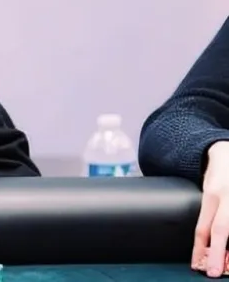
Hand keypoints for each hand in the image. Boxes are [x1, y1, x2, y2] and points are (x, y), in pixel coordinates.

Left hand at [196, 141, 228, 276]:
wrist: (228, 152)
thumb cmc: (219, 175)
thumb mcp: (207, 189)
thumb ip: (209, 211)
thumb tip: (206, 239)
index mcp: (212, 195)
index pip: (203, 226)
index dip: (199, 247)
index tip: (197, 264)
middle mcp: (227, 197)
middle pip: (221, 229)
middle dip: (217, 254)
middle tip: (214, 272)